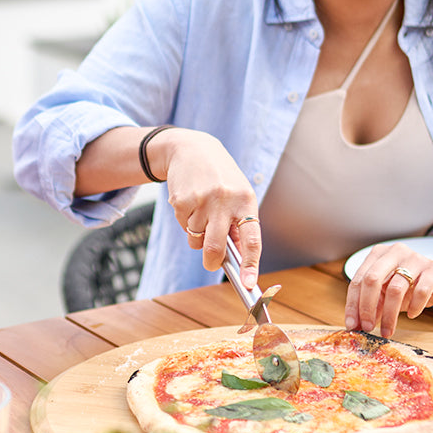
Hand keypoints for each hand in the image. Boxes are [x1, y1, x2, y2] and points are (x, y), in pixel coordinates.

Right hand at [158, 130, 261, 289]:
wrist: (191, 149)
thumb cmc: (220, 177)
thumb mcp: (237, 195)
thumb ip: (238, 224)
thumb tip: (237, 259)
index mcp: (246, 200)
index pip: (251, 239)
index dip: (251, 264)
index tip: (249, 284)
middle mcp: (224, 201)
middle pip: (215, 247)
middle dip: (212, 262)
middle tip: (211, 263)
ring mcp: (201, 200)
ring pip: (196, 239)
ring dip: (197, 235)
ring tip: (201, 212)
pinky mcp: (181, 200)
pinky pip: (183, 226)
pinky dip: (186, 221)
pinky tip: (190, 203)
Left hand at [344, 243, 432, 336]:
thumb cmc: (411, 285)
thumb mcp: (387, 293)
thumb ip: (372, 304)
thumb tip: (356, 324)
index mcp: (378, 254)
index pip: (358, 280)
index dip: (353, 304)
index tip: (352, 325)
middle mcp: (394, 252)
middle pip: (372, 280)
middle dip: (367, 307)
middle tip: (368, 328)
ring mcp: (415, 258)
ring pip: (395, 289)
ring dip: (389, 314)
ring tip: (388, 330)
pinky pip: (421, 290)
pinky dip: (414, 306)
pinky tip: (412, 314)